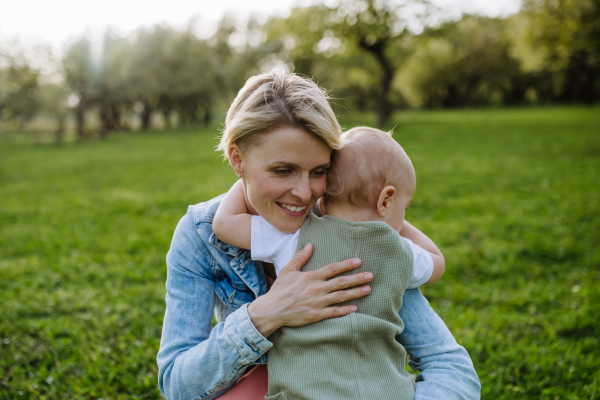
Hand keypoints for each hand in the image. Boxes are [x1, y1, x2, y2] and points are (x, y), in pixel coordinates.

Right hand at [247, 243, 373, 337]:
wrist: (272, 310)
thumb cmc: (280, 290)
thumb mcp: (288, 270)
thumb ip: (300, 257)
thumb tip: (310, 245)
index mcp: (311, 277)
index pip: (333, 268)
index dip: (347, 264)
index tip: (358, 261)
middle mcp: (317, 289)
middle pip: (341, 282)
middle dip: (357, 278)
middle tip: (371, 275)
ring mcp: (317, 302)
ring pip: (341, 297)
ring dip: (356, 293)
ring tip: (368, 289)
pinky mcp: (316, 315)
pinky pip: (334, 312)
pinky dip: (345, 311)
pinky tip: (356, 308)